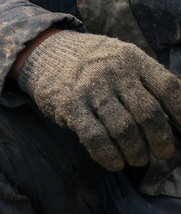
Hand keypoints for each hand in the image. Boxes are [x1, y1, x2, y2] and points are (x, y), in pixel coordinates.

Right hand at [17, 30, 180, 170]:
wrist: (45, 52)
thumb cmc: (92, 61)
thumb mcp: (121, 56)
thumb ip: (145, 79)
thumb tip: (176, 114)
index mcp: (132, 58)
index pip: (168, 88)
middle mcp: (114, 72)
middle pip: (148, 113)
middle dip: (161, 141)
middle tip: (164, 153)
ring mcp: (92, 89)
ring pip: (125, 130)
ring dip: (136, 152)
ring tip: (138, 159)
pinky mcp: (71, 107)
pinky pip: (96, 138)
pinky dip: (109, 156)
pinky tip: (114, 162)